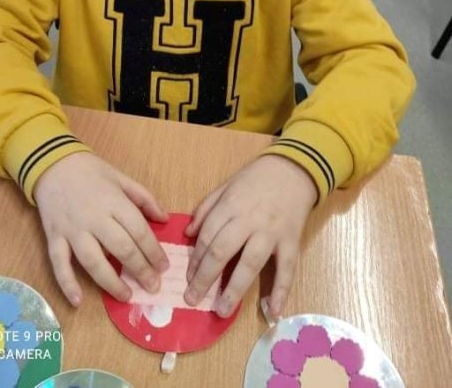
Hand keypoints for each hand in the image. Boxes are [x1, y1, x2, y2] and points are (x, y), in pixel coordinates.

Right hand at [34, 152, 168, 305]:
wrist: (53, 164)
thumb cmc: (91, 171)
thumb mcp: (121, 177)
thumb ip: (144, 198)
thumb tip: (164, 219)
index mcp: (114, 201)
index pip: (139, 231)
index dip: (154, 251)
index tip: (164, 267)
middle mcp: (94, 218)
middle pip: (121, 248)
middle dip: (140, 270)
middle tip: (153, 287)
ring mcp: (72, 229)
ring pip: (93, 261)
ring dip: (111, 282)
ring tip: (127, 297)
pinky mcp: (54, 237)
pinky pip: (59, 263)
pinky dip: (67, 284)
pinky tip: (78, 301)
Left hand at [184, 155, 316, 317]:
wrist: (294, 169)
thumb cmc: (256, 178)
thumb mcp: (226, 185)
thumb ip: (206, 208)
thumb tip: (188, 233)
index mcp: (230, 205)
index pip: (208, 236)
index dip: (195, 258)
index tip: (188, 277)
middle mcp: (249, 220)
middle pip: (223, 251)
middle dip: (205, 278)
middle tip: (192, 299)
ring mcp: (271, 232)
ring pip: (251, 263)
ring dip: (235, 289)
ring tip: (222, 310)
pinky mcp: (291, 241)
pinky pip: (287, 269)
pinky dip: (280, 291)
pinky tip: (272, 311)